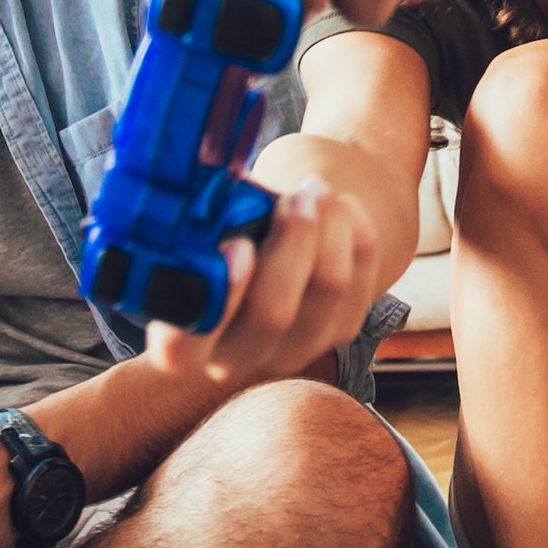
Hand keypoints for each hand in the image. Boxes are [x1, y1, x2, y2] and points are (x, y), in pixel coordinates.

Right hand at [142, 172, 388, 389]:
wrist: (262, 247)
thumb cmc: (215, 234)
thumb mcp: (197, 232)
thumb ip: (201, 225)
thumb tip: (220, 191)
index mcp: (184, 343)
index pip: (183, 348)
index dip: (217, 299)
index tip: (237, 243)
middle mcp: (237, 357)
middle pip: (272, 313)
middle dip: (292, 241)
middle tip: (295, 197)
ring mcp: (294, 350)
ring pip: (327, 289)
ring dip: (328, 226)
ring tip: (314, 190)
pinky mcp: (339, 331)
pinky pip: (363, 279)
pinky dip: (357, 233)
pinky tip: (342, 207)